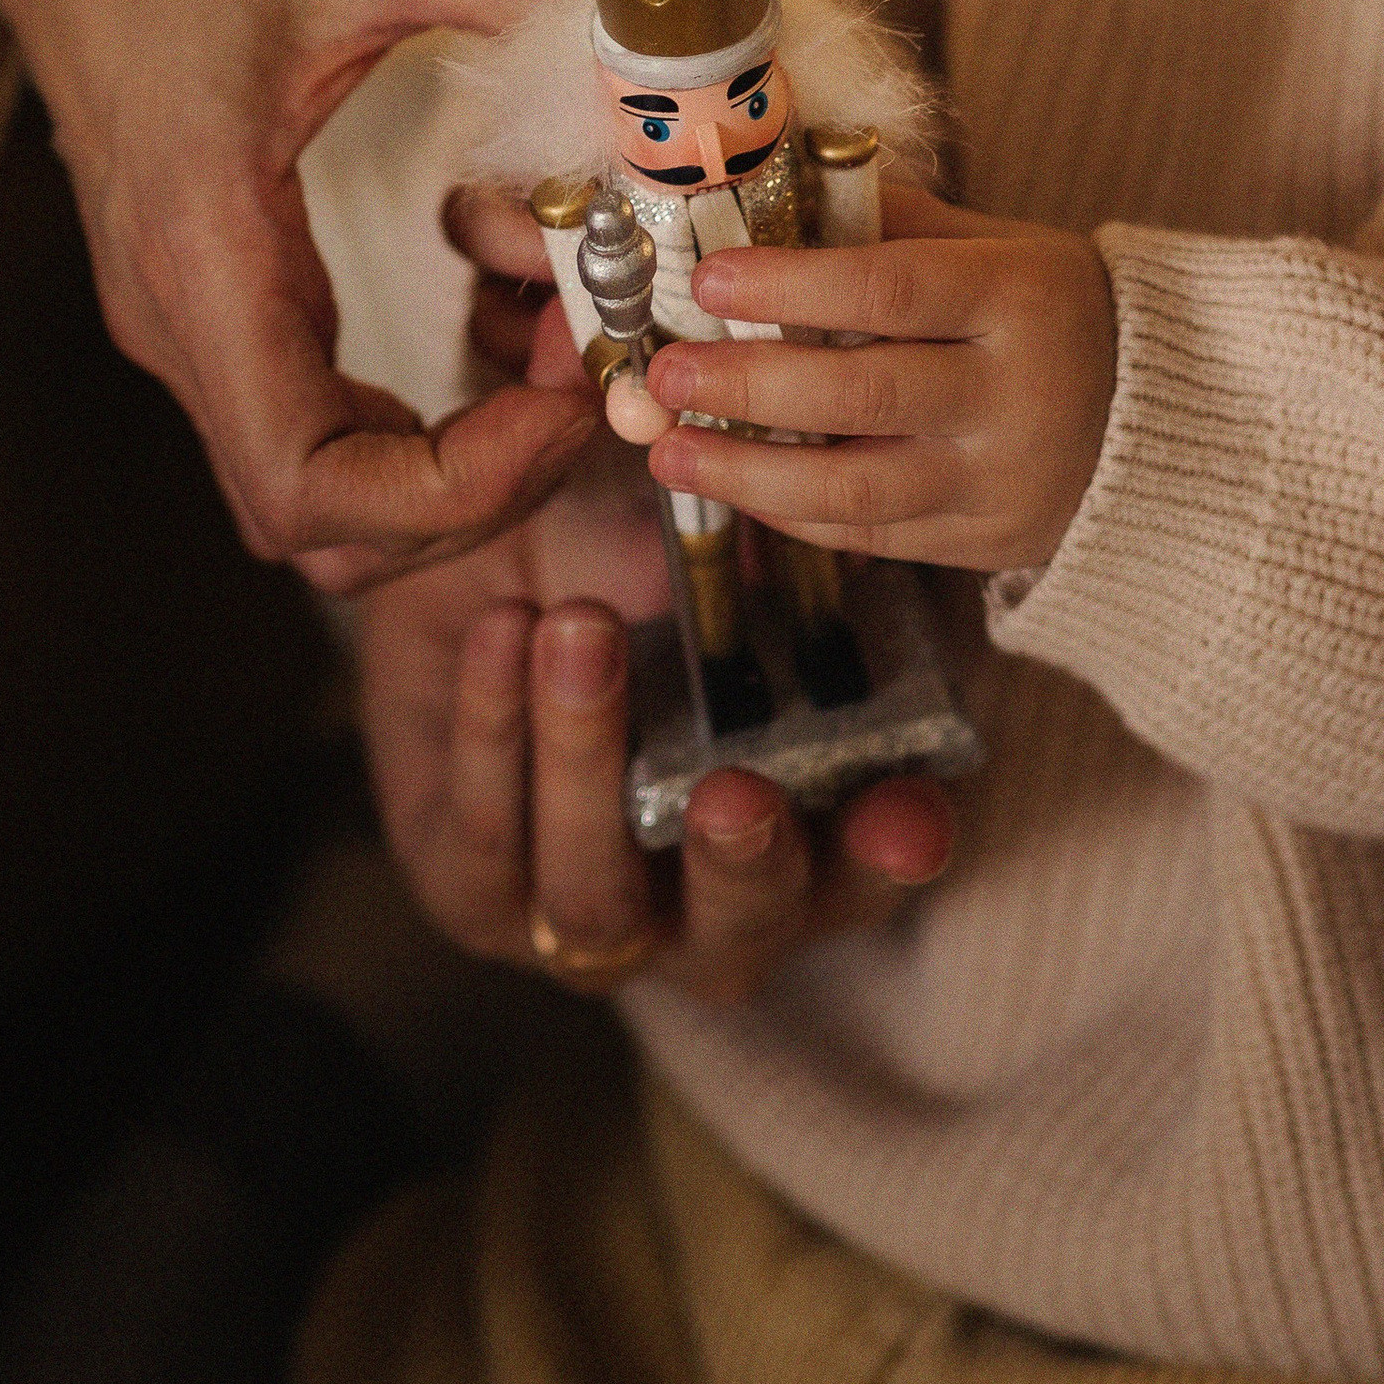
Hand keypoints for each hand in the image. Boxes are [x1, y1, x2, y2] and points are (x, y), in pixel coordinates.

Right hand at [0, 0, 598, 588]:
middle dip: (489, 479)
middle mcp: (183, 317)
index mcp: (206, 254)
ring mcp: (192, 312)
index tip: (571, 393)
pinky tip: (513, 269)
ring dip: (469, 432)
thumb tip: (685, 66)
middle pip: (332, 524)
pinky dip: (434, 384)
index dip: (464, 492)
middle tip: (591, 356)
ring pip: (332, 477)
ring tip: (566, 306)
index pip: (314, 495)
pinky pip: (327, 405)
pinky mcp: (217, 286)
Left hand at [358, 484, 953, 1003]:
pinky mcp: (476, 893)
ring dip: (589, 763)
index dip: (893, 850)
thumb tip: (810, 462)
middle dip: (743, 860)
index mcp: (803, 836)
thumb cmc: (634, 569)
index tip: (907, 813)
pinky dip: (494, 728)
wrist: (482, 581)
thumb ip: (766, 536)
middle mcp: (705, 906)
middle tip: (735, 788)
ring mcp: (589, 912)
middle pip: (740, 921)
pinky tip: (503, 627)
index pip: (867, 865)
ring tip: (582, 630)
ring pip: (597, 894)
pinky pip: (484, 834)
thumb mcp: (709, 544)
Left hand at [609, 177, 1114, 579]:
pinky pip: (872, 538)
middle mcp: (1016, 394)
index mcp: (1019, 297)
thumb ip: (891, 223)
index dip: (792, 286)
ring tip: (669, 451)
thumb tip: (769, 190)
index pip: (891, 288)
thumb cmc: (1050, 309)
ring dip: (748, 473)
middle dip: (748, 386)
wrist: (1160, 416)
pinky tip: (737, 485)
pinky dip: (793, 514)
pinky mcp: (986, 542)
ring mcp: (1002, 479)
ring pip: (858, 492)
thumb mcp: (998, 244)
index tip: (708, 279)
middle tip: (664, 374)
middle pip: (863, 396)